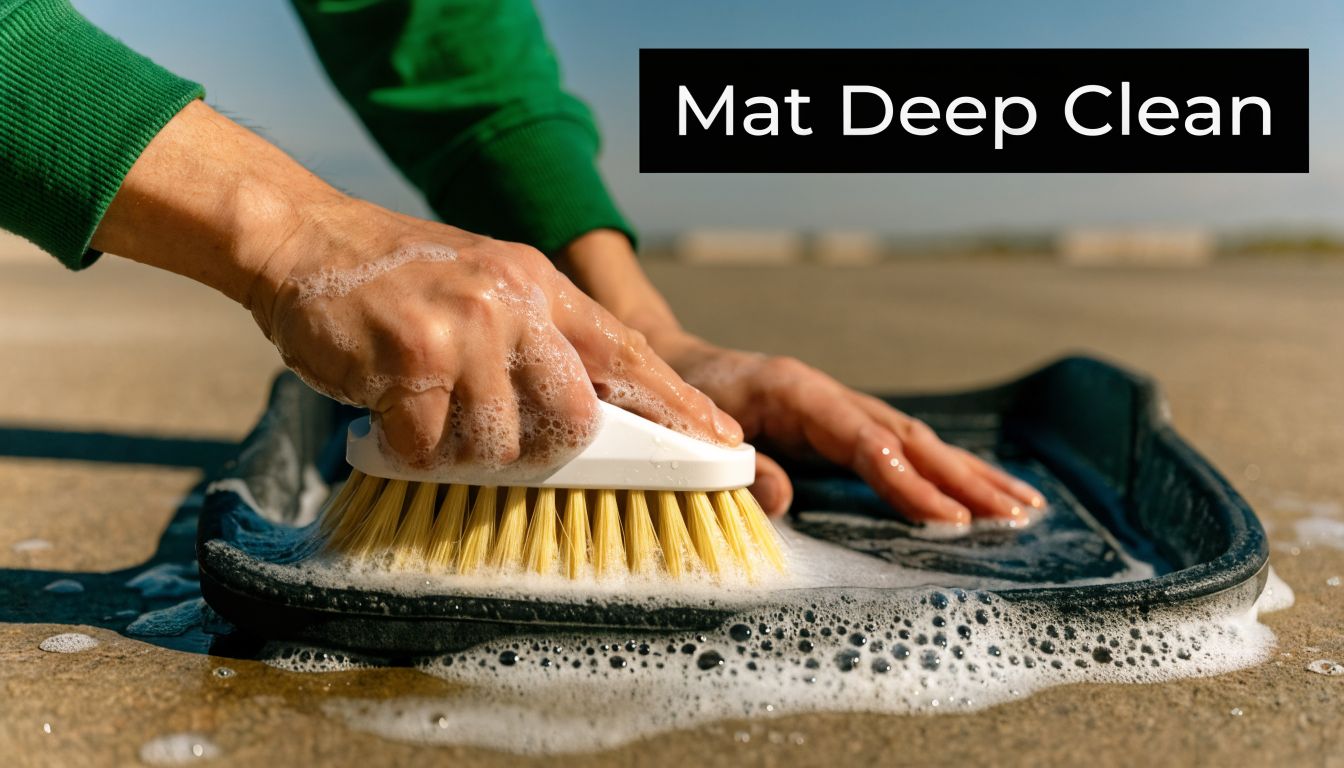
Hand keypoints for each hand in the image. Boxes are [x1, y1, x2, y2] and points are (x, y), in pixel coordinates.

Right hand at [90, 102, 740, 467]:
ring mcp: (466, 324)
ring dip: (460, 452)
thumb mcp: (491, 287)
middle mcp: (515, 301)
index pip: (630, 354)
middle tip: (494, 440)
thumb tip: (592, 422)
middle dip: (539, 453)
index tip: (724, 446)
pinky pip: (430, 447)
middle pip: (573, 420)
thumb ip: (541, 342)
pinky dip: (407, 450)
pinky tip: (388, 415)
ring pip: (499, 444)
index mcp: (543, 287)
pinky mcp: (411, 354)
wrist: (308, 239)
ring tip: (427, 412)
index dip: (679, 407)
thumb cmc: (403, 281)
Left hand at [652, 334, 1044, 524]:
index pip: (866, 440)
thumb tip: (781, 501)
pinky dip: (941, 470)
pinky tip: (976, 490)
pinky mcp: (839, 425)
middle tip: (1014, 515)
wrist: (671, 363)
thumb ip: (741, 465)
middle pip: (908, 437)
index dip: (908, 479)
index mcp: (796, 391)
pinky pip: (899, 448)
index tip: (949, 517)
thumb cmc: (681, 395)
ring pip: (914, 441)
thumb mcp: (697, 431)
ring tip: (1021, 505)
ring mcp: (838, 407)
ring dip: (968, 474)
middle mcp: (827, 395)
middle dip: (963, 478)